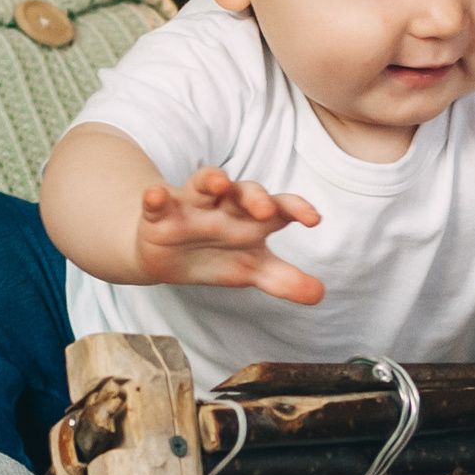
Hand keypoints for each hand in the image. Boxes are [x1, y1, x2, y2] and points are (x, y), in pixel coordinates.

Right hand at [134, 167, 324, 303]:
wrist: (167, 256)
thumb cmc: (218, 255)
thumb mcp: (252, 270)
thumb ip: (284, 281)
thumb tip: (319, 294)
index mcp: (252, 219)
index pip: (280, 208)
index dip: (297, 209)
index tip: (313, 220)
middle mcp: (225, 206)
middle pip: (245, 192)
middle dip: (256, 197)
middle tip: (265, 210)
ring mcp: (192, 206)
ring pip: (203, 184)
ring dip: (211, 179)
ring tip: (218, 181)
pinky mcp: (159, 213)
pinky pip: (157, 201)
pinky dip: (155, 197)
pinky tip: (155, 196)